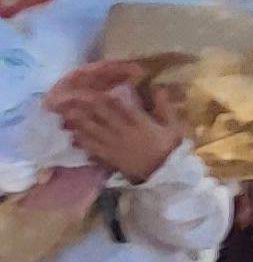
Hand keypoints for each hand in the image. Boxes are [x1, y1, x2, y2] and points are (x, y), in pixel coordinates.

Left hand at [46, 62, 179, 183]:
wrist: (164, 174)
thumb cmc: (170, 148)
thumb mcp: (174, 126)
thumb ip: (166, 108)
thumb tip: (159, 88)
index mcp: (141, 124)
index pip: (122, 106)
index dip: (108, 96)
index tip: (97, 87)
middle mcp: (125, 132)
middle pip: (104, 116)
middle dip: (89, 105)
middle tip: (74, 96)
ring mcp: (116, 146)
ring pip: (95, 131)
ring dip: (81, 121)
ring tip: (68, 113)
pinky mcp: (110, 158)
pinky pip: (94, 148)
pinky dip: (83, 142)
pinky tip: (73, 136)